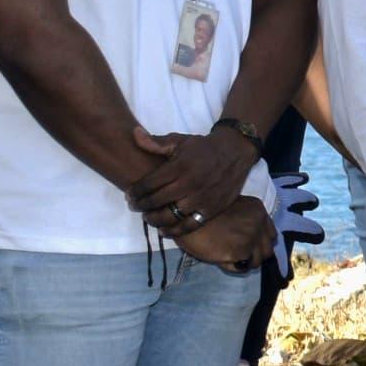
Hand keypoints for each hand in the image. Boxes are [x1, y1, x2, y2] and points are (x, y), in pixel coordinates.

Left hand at [126, 125, 258, 230]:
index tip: (129, 194)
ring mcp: (202, 198)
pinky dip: (174, 231)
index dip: (135, 191)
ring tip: (148, 217)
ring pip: (170, 216)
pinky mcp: (212, 209)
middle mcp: (190, 184)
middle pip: (156, 201)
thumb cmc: (203, 148)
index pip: (149, 184)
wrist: (236, 151)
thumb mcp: (180, 140)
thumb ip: (155, 142)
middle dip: (141, 205)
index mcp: (180, 166)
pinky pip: (190, 225)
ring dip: (154, 219)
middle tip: (135, 206)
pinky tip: (163, 230)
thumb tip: (134, 134)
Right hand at [172, 196, 276, 271]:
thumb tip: (250, 242)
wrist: (185, 217)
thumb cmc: (201, 213)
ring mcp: (252, 237)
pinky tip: (222, 260)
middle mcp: (260, 223)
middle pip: (268, 249)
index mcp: (258, 210)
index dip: (260, 243)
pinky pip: (243, 267)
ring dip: (246, 262)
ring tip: (229, 258)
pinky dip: (234, 267)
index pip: (270, 234)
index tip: (249, 246)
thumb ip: (244, 221)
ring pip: (258, 260)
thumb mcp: (230, 209)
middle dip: (255, 254)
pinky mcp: (241, 251)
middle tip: (239, 256)